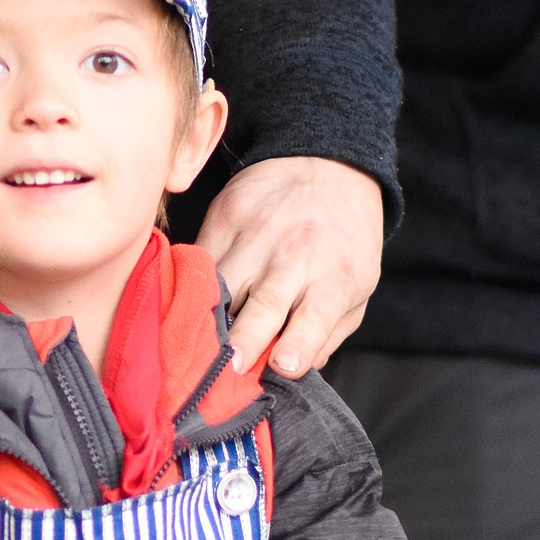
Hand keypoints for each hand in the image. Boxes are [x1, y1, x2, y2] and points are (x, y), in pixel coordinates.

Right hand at [196, 156, 382, 377]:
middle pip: (263, 305)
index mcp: (334, 278)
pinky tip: (182, 307)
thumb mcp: (357, 289)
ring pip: (220, 286)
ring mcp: (257, 233)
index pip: (316, 316)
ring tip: (192, 348)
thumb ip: (326, 335)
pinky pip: (197, 260)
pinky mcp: (225, 215)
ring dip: (205, 320)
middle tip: (226, 369)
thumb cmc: (342, 243)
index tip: (282, 366)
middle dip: (243, 340)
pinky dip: (188, 286)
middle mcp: (296, 256)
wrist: (328, 165)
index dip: (298, 344)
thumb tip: (287, 375)